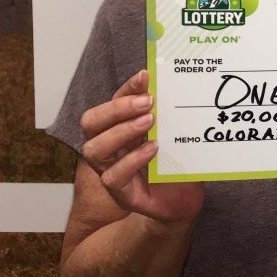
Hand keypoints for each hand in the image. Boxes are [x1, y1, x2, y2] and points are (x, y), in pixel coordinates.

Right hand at [78, 70, 203, 225]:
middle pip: (91, 122)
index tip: (146, 76)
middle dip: (116, 108)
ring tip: (149, 122)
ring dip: (121, 132)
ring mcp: (111, 170)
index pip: (113, 102)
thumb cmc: (177, 162)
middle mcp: (110, 147)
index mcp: (120, 128)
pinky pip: (113, 176)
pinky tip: (152, 149)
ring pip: (95, 149)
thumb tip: (171, 82)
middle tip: (147, 102)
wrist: (185, 199)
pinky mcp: (121, 193)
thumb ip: (168, 113)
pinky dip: (132, 160)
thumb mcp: (174, 134)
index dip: (126, 89)